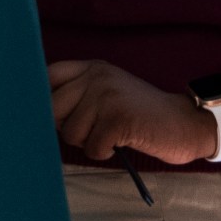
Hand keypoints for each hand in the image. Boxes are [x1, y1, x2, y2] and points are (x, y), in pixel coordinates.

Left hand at [47, 61, 218, 164]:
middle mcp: (97, 76)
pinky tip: (120, 143)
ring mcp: (108, 96)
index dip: (44, 99)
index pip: (48, 76)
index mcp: (92, 67)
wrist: (184, 123)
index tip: (55, 115)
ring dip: (89, 142)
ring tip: (111, 135)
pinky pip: (92, 147)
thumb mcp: (108, 92)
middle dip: (68, 128)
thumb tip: (37, 113)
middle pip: (52, 109)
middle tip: (93, 130)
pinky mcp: (118, 119)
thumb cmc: (141, 115)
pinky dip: (104, 152)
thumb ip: (78, 94)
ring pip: (70, 132)